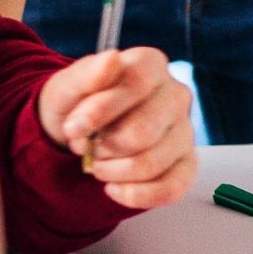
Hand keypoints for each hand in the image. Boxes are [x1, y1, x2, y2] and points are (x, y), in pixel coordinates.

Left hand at [37, 47, 195, 209]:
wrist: (79, 135)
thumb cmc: (75, 106)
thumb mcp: (66, 87)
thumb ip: (86, 74)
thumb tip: (111, 58)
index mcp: (150, 65)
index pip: (136, 85)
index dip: (100, 111)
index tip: (73, 128)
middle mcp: (175, 95)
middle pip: (143, 132)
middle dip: (103, 147)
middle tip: (87, 147)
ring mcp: (184, 131)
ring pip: (152, 163)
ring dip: (113, 172)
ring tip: (98, 164)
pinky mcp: (186, 163)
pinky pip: (172, 187)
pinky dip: (136, 195)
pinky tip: (115, 188)